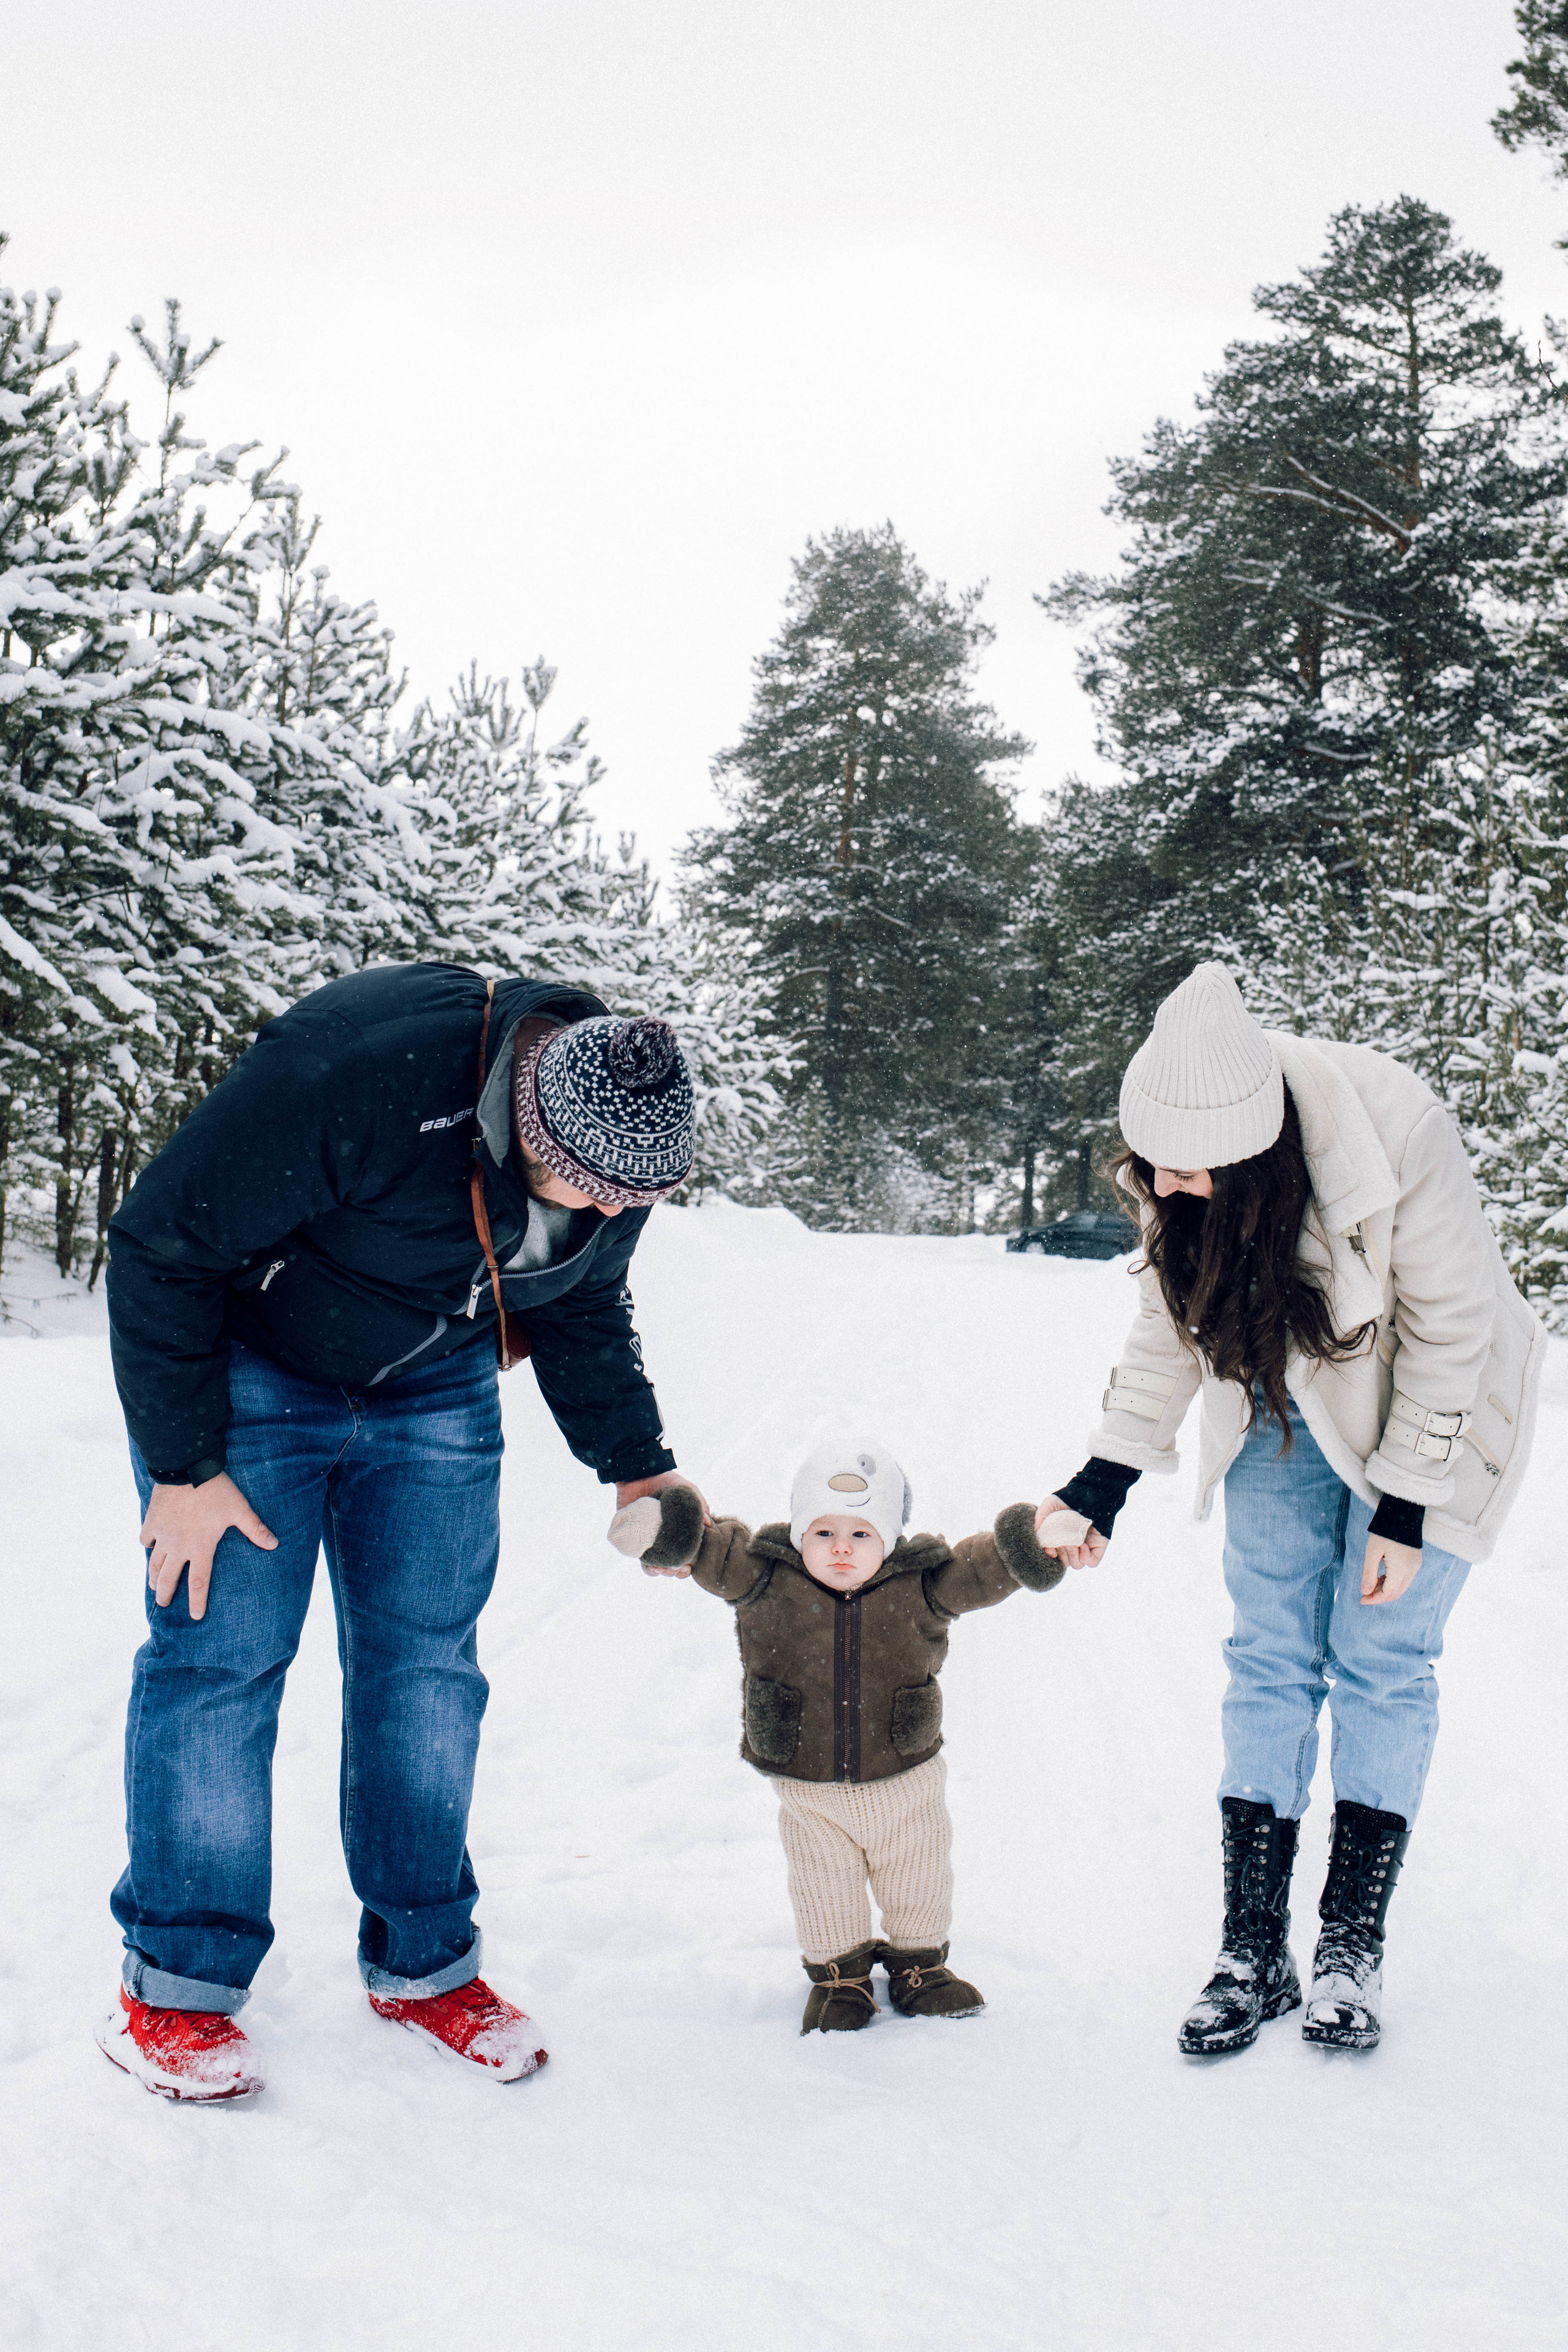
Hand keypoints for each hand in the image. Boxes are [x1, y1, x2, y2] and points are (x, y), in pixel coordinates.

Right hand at [140, 1475, 278, 1621]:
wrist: (187, 1468)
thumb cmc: (216, 1490)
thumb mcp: (240, 1510)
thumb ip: (255, 1529)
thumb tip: (274, 1544)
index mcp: (200, 1548)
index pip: (198, 1583)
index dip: (197, 1602)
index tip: (196, 1616)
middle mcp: (178, 1547)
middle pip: (168, 1579)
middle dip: (165, 1595)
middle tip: (163, 1604)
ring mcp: (162, 1535)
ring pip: (154, 1563)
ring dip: (153, 1577)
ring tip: (153, 1585)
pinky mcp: (151, 1521)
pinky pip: (145, 1539)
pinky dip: (148, 1545)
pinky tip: (150, 1547)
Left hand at [614, 1471, 708, 1578]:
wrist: (638, 1471)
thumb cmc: (665, 1480)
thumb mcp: (686, 1489)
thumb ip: (699, 1504)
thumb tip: (708, 1523)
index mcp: (677, 1533)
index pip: (684, 1557)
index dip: (686, 1568)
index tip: (688, 1568)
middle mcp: (662, 1539)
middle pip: (669, 1565)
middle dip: (673, 1572)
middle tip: (676, 1568)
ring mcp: (646, 1539)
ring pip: (652, 1565)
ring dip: (658, 1571)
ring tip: (661, 1569)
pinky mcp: (630, 1536)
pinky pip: (635, 1556)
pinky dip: (643, 1563)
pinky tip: (650, 1563)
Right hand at [1033, 1495, 1107, 1570]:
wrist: (1091, 1492)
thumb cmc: (1069, 1498)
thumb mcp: (1050, 1504)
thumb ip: (1040, 1516)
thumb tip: (1036, 1531)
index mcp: (1060, 1539)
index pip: (1054, 1556)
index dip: (1050, 1556)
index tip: (1049, 1549)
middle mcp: (1072, 1545)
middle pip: (1064, 1562)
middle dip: (1062, 1555)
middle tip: (1063, 1542)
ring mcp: (1085, 1547)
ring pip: (1077, 1565)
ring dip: (1072, 1557)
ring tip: (1072, 1544)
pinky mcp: (1097, 1547)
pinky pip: (1092, 1562)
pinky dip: (1086, 1558)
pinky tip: (1083, 1545)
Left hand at [1361, 1532, 1422, 1605]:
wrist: (1401, 1514)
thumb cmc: (1384, 1531)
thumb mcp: (1372, 1551)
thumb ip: (1369, 1573)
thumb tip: (1365, 1591)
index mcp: (1401, 1569)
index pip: (1388, 1593)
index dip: (1374, 1599)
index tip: (1361, 1599)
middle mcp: (1411, 1570)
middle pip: (1396, 1592)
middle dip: (1380, 1596)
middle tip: (1365, 1595)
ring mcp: (1415, 1566)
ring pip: (1401, 1587)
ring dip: (1386, 1589)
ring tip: (1371, 1586)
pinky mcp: (1416, 1561)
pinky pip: (1405, 1578)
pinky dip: (1393, 1582)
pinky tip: (1382, 1577)